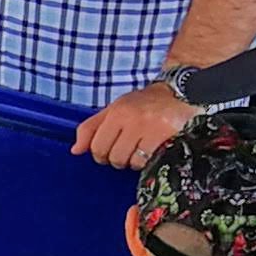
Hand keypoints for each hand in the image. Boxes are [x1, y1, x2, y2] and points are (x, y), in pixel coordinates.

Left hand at [74, 81, 194, 170]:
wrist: (180, 93)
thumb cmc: (145, 104)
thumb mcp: (115, 109)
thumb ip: (91, 128)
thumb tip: (75, 150)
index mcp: (117, 111)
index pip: (96, 145)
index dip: (99, 154)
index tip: (108, 150)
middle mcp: (131, 118)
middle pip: (111, 156)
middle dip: (116, 159)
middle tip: (126, 150)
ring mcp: (149, 127)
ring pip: (129, 161)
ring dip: (133, 161)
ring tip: (141, 149)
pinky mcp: (165, 136)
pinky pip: (146, 161)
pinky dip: (146, 161)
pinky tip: (152, 151)